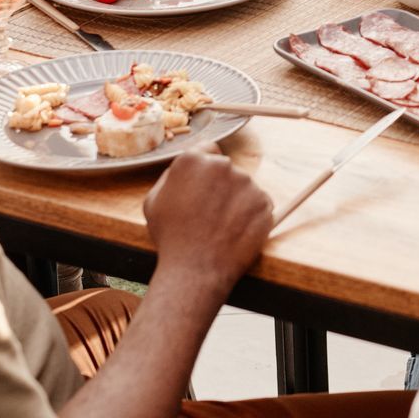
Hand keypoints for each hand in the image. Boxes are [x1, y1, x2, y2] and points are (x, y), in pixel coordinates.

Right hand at [144, 150, 274, 292]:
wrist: (196, 269)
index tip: (204, 185)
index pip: (206, 150)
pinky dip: (250, 216)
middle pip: (225, 169)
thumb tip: (186, 168)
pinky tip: (234, 231)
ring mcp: (246, 183)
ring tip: (220, 226)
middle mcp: (222, 165)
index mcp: (193, 160)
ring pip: (242, 187)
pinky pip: (258, 204)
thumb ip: (170, 177)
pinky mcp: (264, 201)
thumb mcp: (154, 201)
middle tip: (209, 213)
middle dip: (220, 186)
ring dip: (235, 201)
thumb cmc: (172, 238)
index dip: (204, 170)